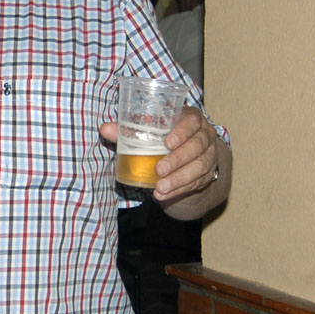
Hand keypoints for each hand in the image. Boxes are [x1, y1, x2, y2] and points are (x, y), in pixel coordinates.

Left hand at [100, 106, 219, 201]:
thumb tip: (105, 129)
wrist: (186, 152)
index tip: (167, 142)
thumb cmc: (164, 135)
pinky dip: (179, 189)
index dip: (182, 131)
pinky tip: (164, 195)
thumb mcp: (150, 129)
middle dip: (177, 159)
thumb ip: (128, 129)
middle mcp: (204, 135)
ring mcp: (209, 155)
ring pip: (199, 166)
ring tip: (160, 187)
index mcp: (191, 118)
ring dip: (179, 178)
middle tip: (159, 169)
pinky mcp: (208, 173)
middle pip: (197, 146)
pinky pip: (197, 182)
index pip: (192, 121)